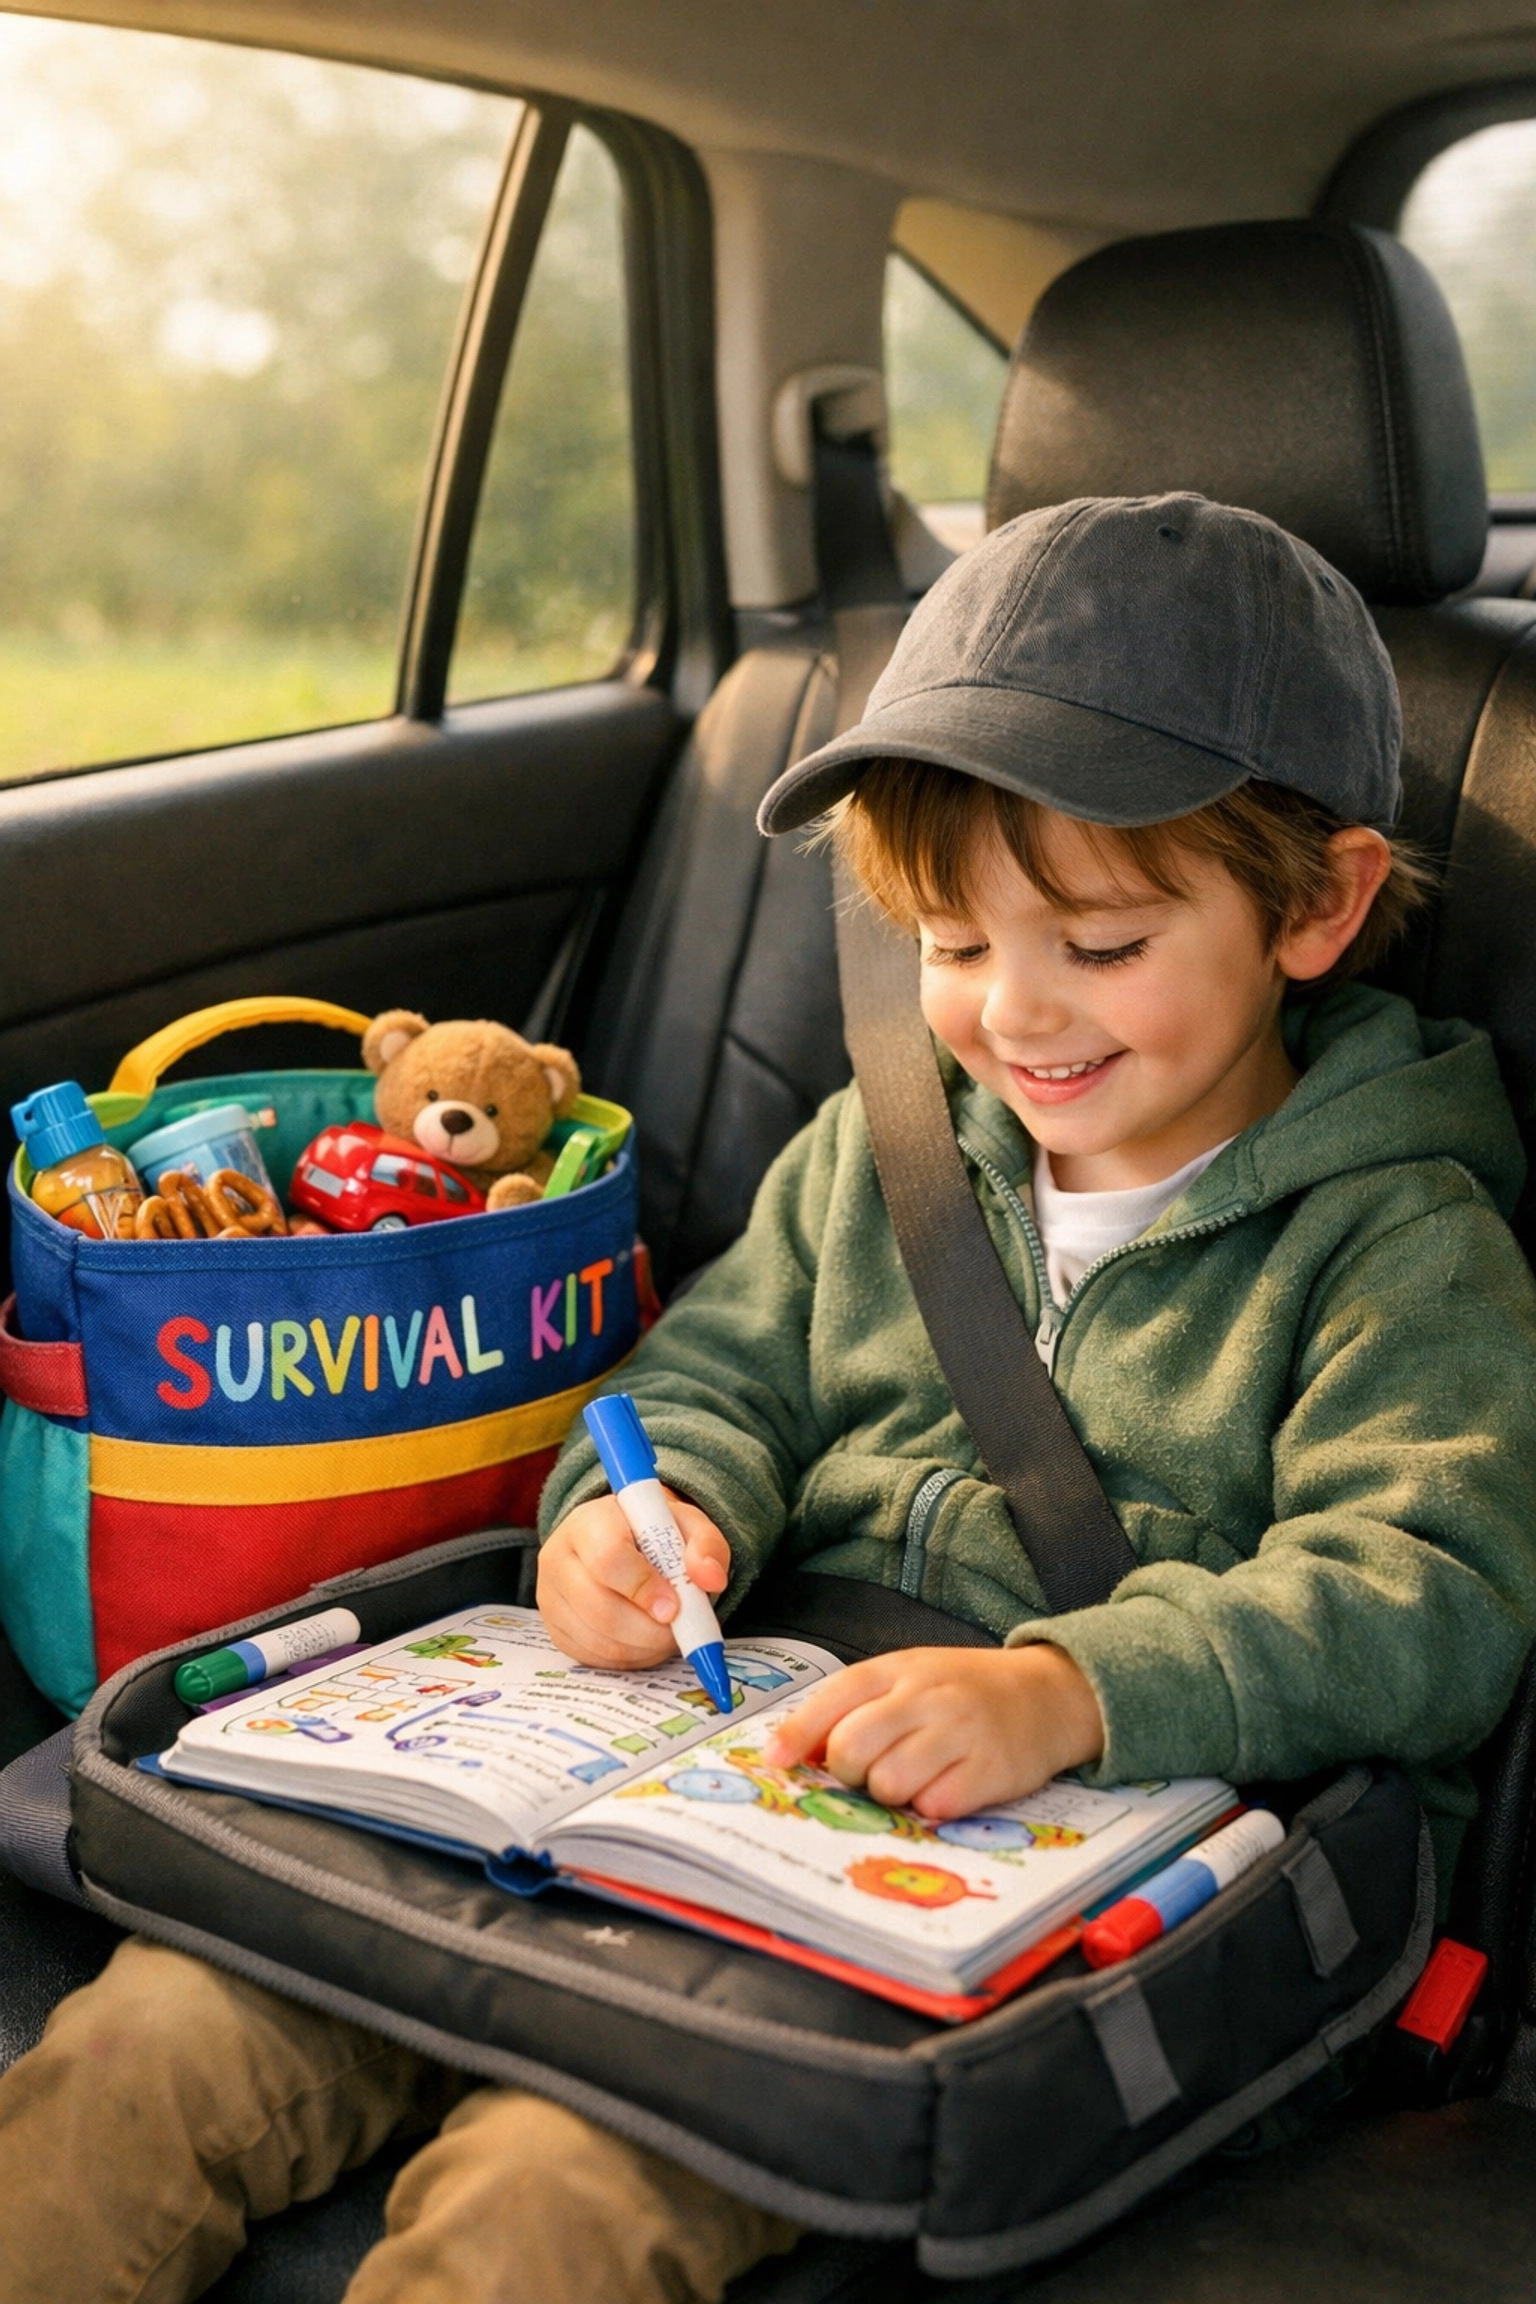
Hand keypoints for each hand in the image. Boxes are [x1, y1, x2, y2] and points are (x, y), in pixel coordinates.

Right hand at [538, 1491, 730, 1669]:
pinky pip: (592, 1658)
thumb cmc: (654, 1533)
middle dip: (647, 1629)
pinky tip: (646, 1641)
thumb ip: (706, 1544)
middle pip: (598, 1607)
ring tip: (666, 1633)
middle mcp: (558, 1557)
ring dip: (643, 1647)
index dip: (644, 1587)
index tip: (674, 1605)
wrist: (624, 1542)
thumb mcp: (686, 1525)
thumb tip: (711, 1578)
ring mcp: (550, 1596)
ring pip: (598, 1639)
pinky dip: (628, 1659)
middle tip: (676, 1629)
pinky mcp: (554, 1629)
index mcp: (588, 1521)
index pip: (608, 1558)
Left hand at [763, 1645, 1104, 1818]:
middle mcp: (926, 1696)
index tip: (775, 1761)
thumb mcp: (909, 1678)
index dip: (797, 1734)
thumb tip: (797, 1751)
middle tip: (868, 1772)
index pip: (834, 1699)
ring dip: (890, 1794)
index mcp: (898, 1669)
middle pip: (852, 1748)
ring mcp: (960, 1732)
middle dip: (848, 1772)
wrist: (1047, 1694)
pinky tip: (946, 1787)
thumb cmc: (963, 1691)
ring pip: (888, 1783)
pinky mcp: (990, 1771)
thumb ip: (858, 1706)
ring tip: (912, 1778)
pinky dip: (931, 1806)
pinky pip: (934, 1806)